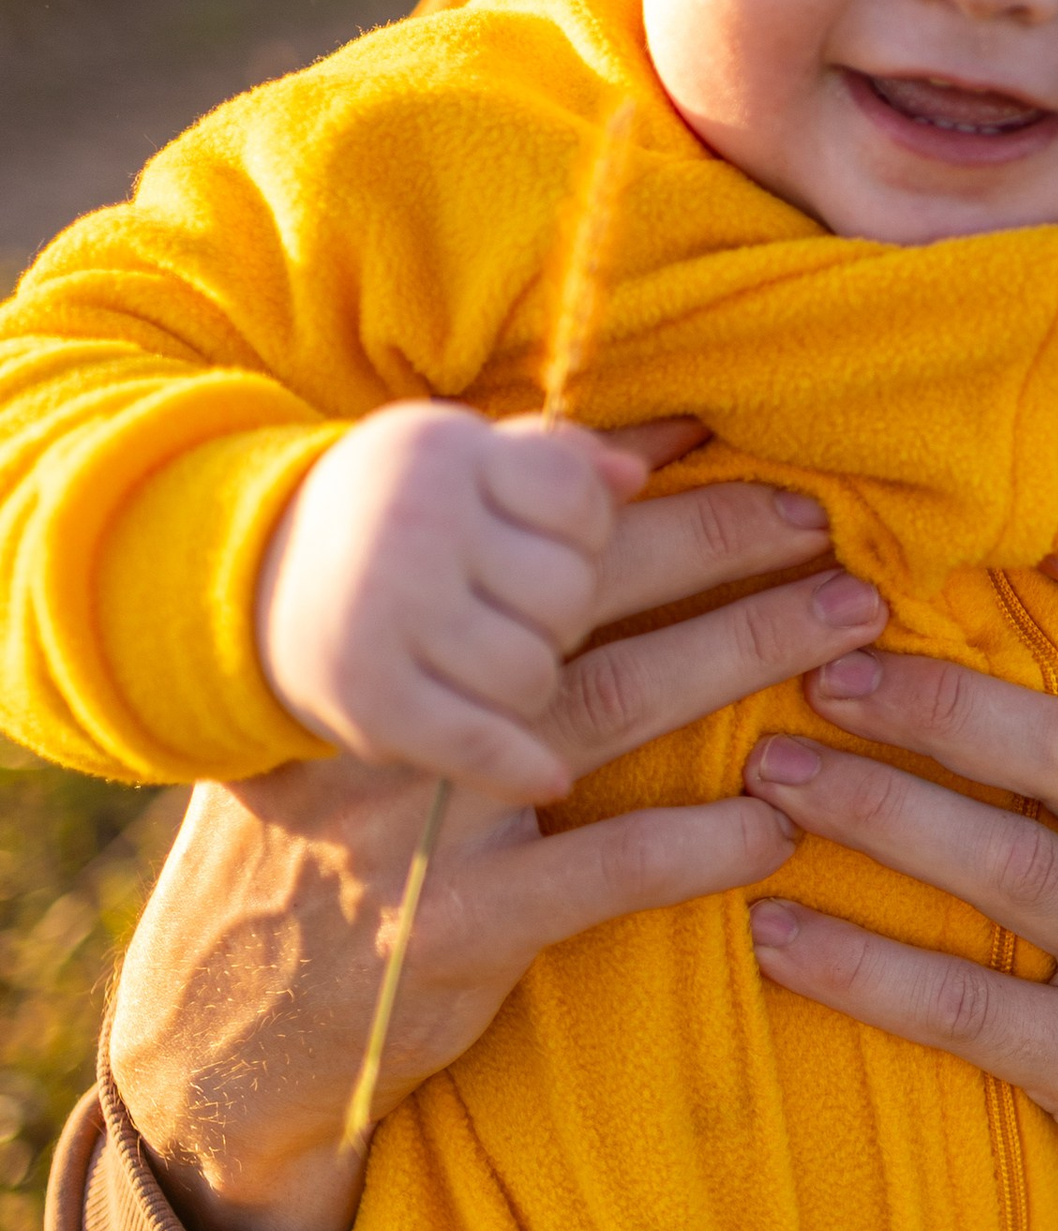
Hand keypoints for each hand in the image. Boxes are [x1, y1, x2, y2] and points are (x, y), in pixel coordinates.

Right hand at [113, 431, 884, 1230]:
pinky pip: (603, 868)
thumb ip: (459, 613)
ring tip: (850, 624)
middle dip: (719, 543)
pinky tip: (777, 827)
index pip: (518, 533)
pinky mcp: (456, 924)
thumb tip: (598, 478)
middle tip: (830, 524)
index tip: (732, 438)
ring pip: (614, 701)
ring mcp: (428, 814)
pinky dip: (699, 842)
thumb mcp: (365, 717)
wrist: (226, 1023)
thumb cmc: (328, 843)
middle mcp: (404, 704)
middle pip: (585, 593)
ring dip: (745, 651)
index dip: (630, 478)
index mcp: (385, 638)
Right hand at [258, 403, 641, 798]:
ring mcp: (384, 615)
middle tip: (529, 618)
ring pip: (535, 673)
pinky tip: (550, 778)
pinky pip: (479, 742)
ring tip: (503, 670)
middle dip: (565, 614)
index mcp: (442, 452)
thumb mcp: (464, 464)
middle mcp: (411, 523)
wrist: (252, 587)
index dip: (589, 534)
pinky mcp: (365, 701)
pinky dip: (520, 767)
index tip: (562, 545)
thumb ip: (556, 462)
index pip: (578, 500)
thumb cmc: (400, 515)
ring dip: (535, 683)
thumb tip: (633, 475)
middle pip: (568, 592)